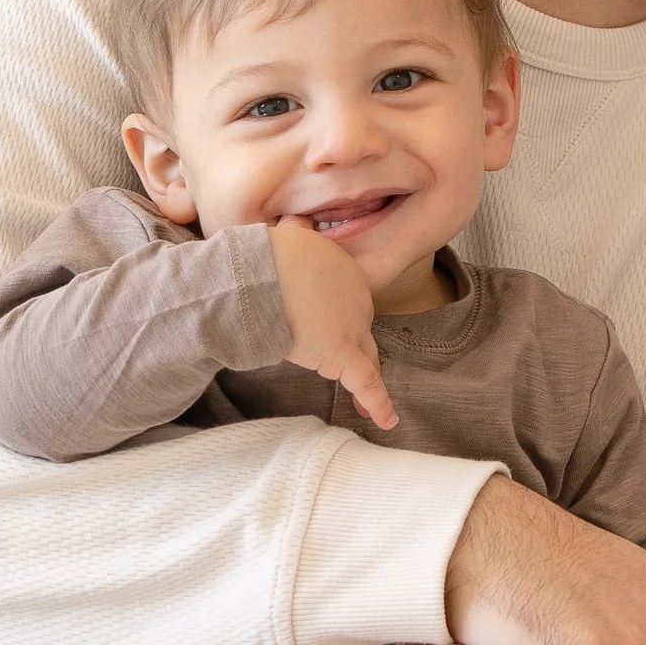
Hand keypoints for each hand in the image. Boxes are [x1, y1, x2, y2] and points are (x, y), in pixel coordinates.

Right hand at [269, 221, 396, 430]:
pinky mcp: (343, 352)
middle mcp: (357, 295)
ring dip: (363, 377)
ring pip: (363, 356)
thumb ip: (295, 234)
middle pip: (358, 328)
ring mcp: (353, 324)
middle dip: (350, 346)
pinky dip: (379, 402)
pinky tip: (387, 421)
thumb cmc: (263, 258)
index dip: (338, 315)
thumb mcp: (286, 236)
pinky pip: (366, 381)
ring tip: (366, 404)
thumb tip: (294, 223)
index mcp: (344, 268)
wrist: (258, 274)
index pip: (348, 299)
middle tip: (344, 363)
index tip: (331, 324)